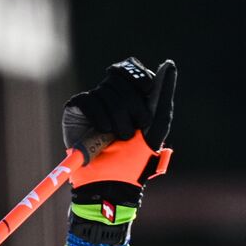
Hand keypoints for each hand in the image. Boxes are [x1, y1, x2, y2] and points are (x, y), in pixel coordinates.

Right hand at [62, 58, 176, 242]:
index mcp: (133, 98)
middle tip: (133, 130)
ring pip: (106, 92)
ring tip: (117, 138)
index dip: (140, 82)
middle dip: (132, 107)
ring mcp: (94, 102)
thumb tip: (169, 63)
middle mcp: (112, 97)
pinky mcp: (77, 109)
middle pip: (120, 80)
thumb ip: (163, 94)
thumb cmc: (136, 159)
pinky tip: (102, 134)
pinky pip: (89, 101)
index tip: (146, 100)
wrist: (112, 181)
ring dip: (117, 120)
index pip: (134, 71)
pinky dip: (99, 119)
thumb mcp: (157, 125)